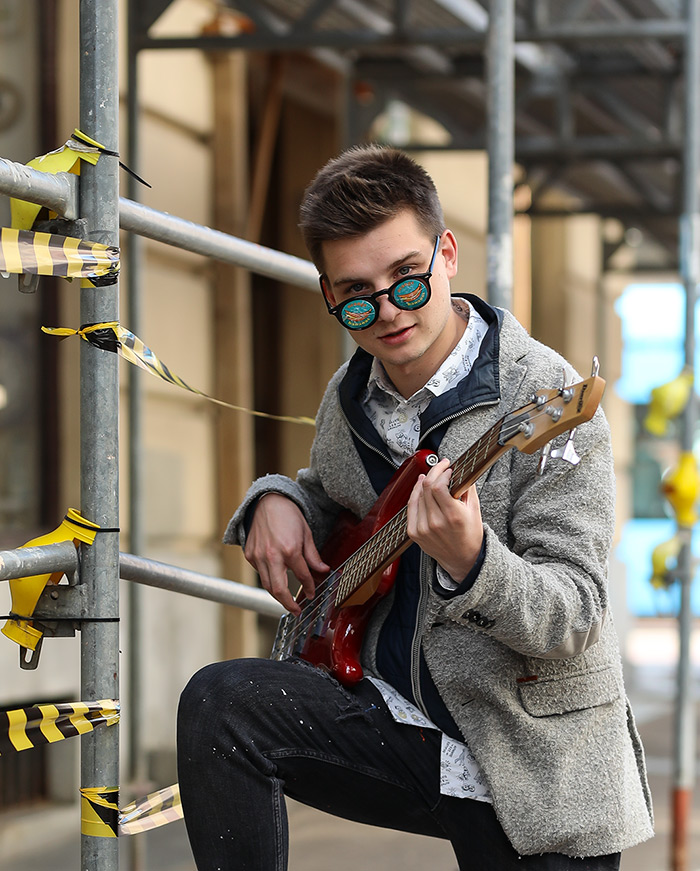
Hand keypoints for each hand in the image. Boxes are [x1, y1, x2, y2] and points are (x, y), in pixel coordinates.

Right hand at [244, 493, 329, 614]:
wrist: (267, 502)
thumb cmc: (288, 515)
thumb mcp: (306, 533)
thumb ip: (313, 555)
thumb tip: (323, 570)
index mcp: (289, 550)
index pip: (302, 576)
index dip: (310, 587)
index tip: (312, 594)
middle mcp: (271, 556)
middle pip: (278, 590)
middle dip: (288, 604)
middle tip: (296, 611)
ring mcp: (258, 556)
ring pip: (267, 585)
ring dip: (277, 595)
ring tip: (287, 601)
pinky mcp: (250, 555)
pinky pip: (260, 573)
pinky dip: (268, 578)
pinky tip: (276, 577)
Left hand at [406, 458, 482, 581]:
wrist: (462, 560)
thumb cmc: (470, 535)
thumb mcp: (474, 510)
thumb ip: (467, 489)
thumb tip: (461, 471)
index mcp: (452, 517)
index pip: (438, 486)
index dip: (442, 473)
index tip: (449, 469)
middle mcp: (435, 523)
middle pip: (427, 487)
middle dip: (434, 472)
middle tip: (441, 467)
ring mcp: (422, 528)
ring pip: (417, 495)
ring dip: (424, 481)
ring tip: (431, 475)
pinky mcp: (414, 532)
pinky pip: (411, 506)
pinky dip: (415, 494)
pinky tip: (421, 486)